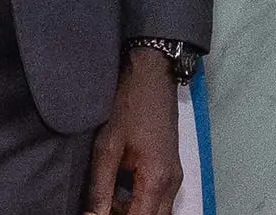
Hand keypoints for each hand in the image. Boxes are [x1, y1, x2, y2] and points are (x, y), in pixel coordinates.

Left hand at [86, 48, 182, 214]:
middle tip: (101, 208)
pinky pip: (160, 199)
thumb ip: (100, 188)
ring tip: (108, 201)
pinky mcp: (172, 169)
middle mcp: (172, 183)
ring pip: (158, 212)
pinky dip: (141, 203)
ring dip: (134, 211)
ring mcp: (175, 176)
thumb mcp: (107, 146)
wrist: (152, 74)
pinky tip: (120, 191)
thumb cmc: (129, 105)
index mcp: (156, 180)